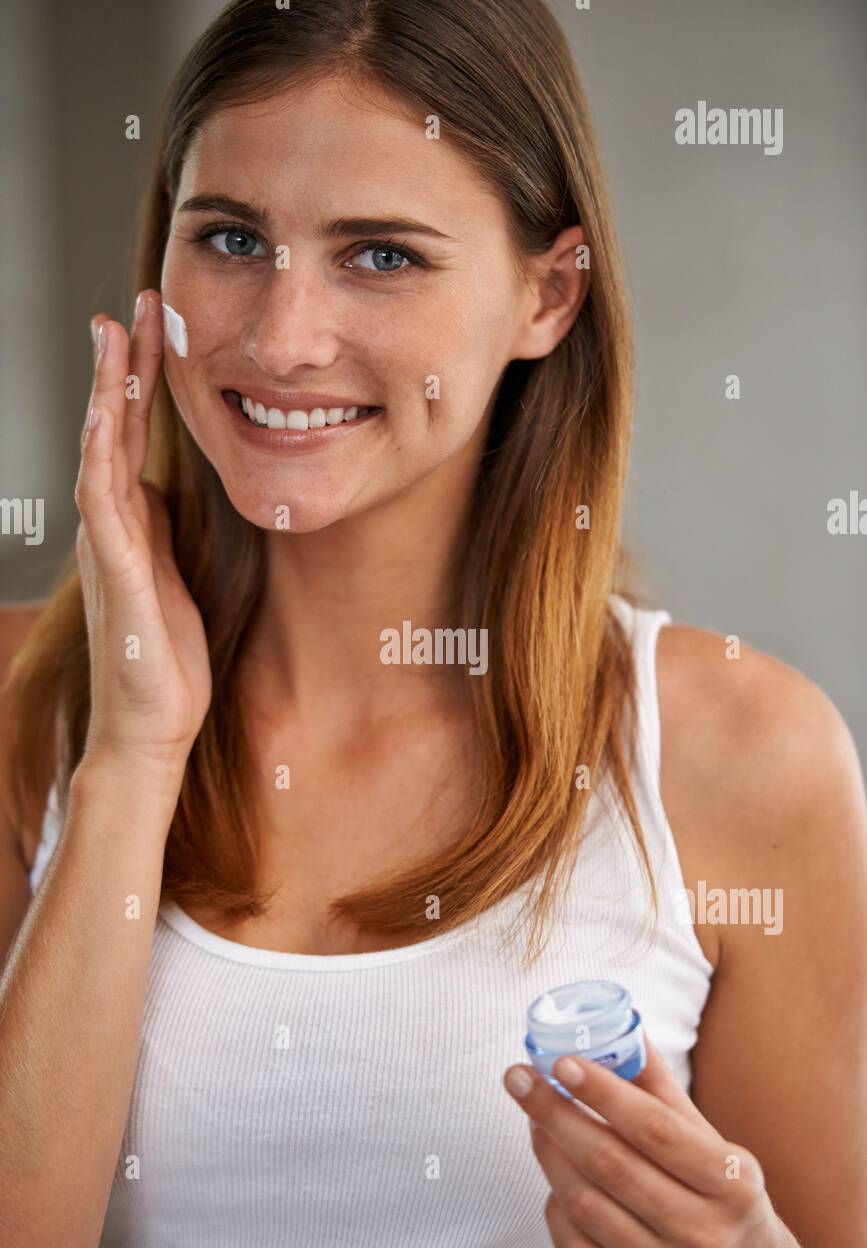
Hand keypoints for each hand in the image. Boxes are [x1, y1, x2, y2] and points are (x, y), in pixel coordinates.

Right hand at [76, 291, 211, 774]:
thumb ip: (169, 529)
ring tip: (113, 333)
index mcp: (134, 521)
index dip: (143, 380)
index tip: (160, 327)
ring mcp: (107, 543)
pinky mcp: (114, 571)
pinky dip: (98, 452)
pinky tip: (102, 415)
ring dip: (105, 390)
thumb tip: (174, 488)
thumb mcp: (178, 575)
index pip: (133, 435)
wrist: (151, 723)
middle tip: (136, 303)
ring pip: (99, 449)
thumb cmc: (167, 656)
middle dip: (124, 364)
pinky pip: (102, 499)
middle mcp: (113, 523)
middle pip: (112, 427)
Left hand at [503, 1034, 794, 1247]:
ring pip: (585, 1205)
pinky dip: (555, 1206)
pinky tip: (554, 1177)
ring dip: (548, 1153)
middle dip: (555, 1115)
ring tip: (533, 1119)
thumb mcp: (712, 1143)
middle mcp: (701, 1232)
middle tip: (521, 1078)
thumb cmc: (723, 1198)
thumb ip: (661, 1090)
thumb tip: (622, 1027)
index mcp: (728, 1183)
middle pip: (610, 1165)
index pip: (655, 1129)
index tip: (562, 1062)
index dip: (604, 1092)